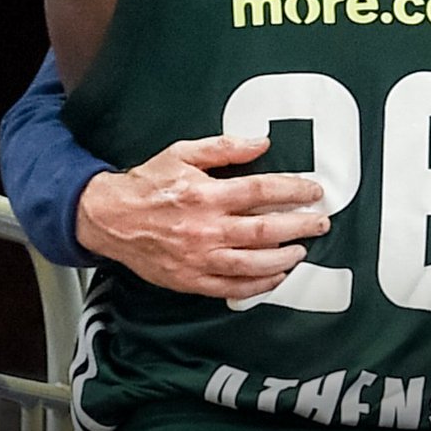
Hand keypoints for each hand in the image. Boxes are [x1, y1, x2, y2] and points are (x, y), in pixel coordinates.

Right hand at [76, 135, 329, 296]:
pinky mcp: (191, 280)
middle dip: (300, 226)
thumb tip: (261, 143)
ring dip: (284, 258)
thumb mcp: (182, 153)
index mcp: (206, 194)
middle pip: (265, 229)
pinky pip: (232, 288)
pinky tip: (275, 277)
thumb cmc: (147, 185)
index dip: (293, 189)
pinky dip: (258, 285)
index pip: (262, 190)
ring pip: (253, 264)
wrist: (110, 219)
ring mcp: (199, 258)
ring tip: (302, 250)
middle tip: (320, 222)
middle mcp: (206, 228)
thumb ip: (224, 147)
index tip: (313, 190)